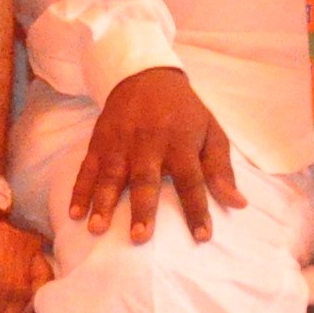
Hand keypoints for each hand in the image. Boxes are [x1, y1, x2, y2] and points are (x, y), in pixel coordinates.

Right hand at [69, 64, 244, 242]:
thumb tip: (239, 204)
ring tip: (96, 228)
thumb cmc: (184, 111)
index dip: (198, 209)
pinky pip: (87, 168)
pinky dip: (79, 190)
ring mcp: (119, 143)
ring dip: (103, 203)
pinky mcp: (99, 142)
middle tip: (139, 237)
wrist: (144, 75)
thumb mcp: (211, 132)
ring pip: (110, 175)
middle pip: (144, 179)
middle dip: (141, 209)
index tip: (202, 236)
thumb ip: (221, 169)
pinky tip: (74, 212)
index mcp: (179, 143)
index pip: (192, 180)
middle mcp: (148, 144)